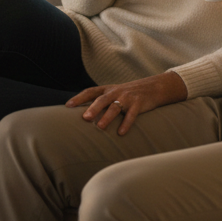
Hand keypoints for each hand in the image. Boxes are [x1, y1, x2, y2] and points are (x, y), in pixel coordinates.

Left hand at [66, 72, 188, 135]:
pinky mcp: (139, 103)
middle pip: (102, 98)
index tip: (67, 106)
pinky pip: (132, 114)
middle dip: (93, 108)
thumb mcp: (115, 94)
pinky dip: (126, 123)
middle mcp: (116, 92)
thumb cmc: (129, 94)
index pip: (91, 91)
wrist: (154, 87)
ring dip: (107, 117)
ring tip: (99, 127)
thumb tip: (82, 116)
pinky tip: (121, 133)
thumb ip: (101, 102)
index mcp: (108, 89)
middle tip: (84, 118)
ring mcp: (127, 97)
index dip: (79, 98)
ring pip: (115, 107)